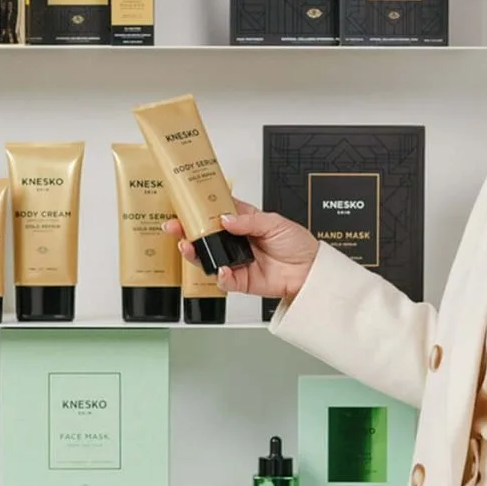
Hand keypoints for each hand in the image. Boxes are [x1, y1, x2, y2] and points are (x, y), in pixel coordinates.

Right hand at [168, 199, 317, 304]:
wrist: (311, 271)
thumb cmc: (298, 244)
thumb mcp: (275, 222)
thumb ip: (249, 220)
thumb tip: (226, 219)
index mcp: (243, 223)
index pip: (215, 212)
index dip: (199, 209)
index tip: (184, 204)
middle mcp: (236, 242)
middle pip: (204, 237)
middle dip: (186, 231)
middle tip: (174, 226)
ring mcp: (236, 261)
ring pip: (208, 259)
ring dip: (195, 253)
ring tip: (188, 246)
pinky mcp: (241, 281)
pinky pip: (224, 280)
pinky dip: (220, 275)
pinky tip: (221, 269)